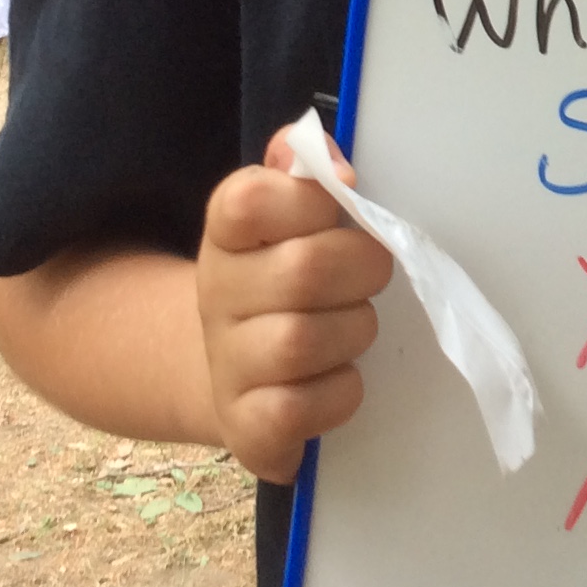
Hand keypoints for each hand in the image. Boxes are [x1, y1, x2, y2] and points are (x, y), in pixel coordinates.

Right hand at [196, 127, 395, 482]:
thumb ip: (307, 172)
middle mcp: (216, 295)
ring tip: (354, 327)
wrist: (241, 370)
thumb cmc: (287, 279)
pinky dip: (337, 394)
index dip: (310, 200)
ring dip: (353, 332)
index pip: (250, 199)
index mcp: (227, 234)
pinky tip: (338, 379)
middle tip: (370, 275)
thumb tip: (332, 162)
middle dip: (362, 269)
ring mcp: (225, 363)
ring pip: (301, 342)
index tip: (343, 203)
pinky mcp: (244, 425)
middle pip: (303, 270)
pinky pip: (297, 410)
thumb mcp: (291, 217)